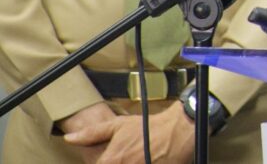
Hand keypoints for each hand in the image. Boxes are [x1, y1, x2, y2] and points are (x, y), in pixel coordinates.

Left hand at [64, 101, 194, 163]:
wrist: (178, 128)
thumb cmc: (148, 126)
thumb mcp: (118, 125)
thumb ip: (91, 134)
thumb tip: (69, 138)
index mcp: (110, 161)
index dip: (103, 162)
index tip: (114, 158)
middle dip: (120, 162)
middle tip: (130, 156)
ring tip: (138, 158)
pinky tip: (147, 160)